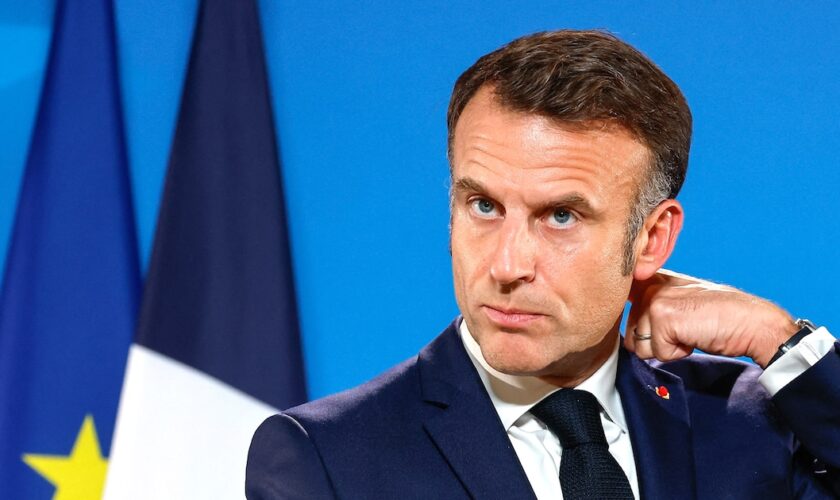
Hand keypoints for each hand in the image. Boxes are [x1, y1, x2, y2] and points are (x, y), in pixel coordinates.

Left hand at [624, 269, 798, 367]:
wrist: (752, 322)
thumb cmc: (721, 317)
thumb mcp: (683, 302)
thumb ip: (654, 305)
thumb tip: (627, 327)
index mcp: (654, 280)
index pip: (622, 304)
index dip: (632, 324)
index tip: (660, 324)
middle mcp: (650, 286)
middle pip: (630, 335)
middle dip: (656, 342)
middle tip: (685, 329)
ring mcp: (655, 300)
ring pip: (641, 347)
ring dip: (667, 348)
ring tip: (691, 331)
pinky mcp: (662, 318)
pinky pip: (658, 353)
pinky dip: (677, 353)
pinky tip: (695, 336)